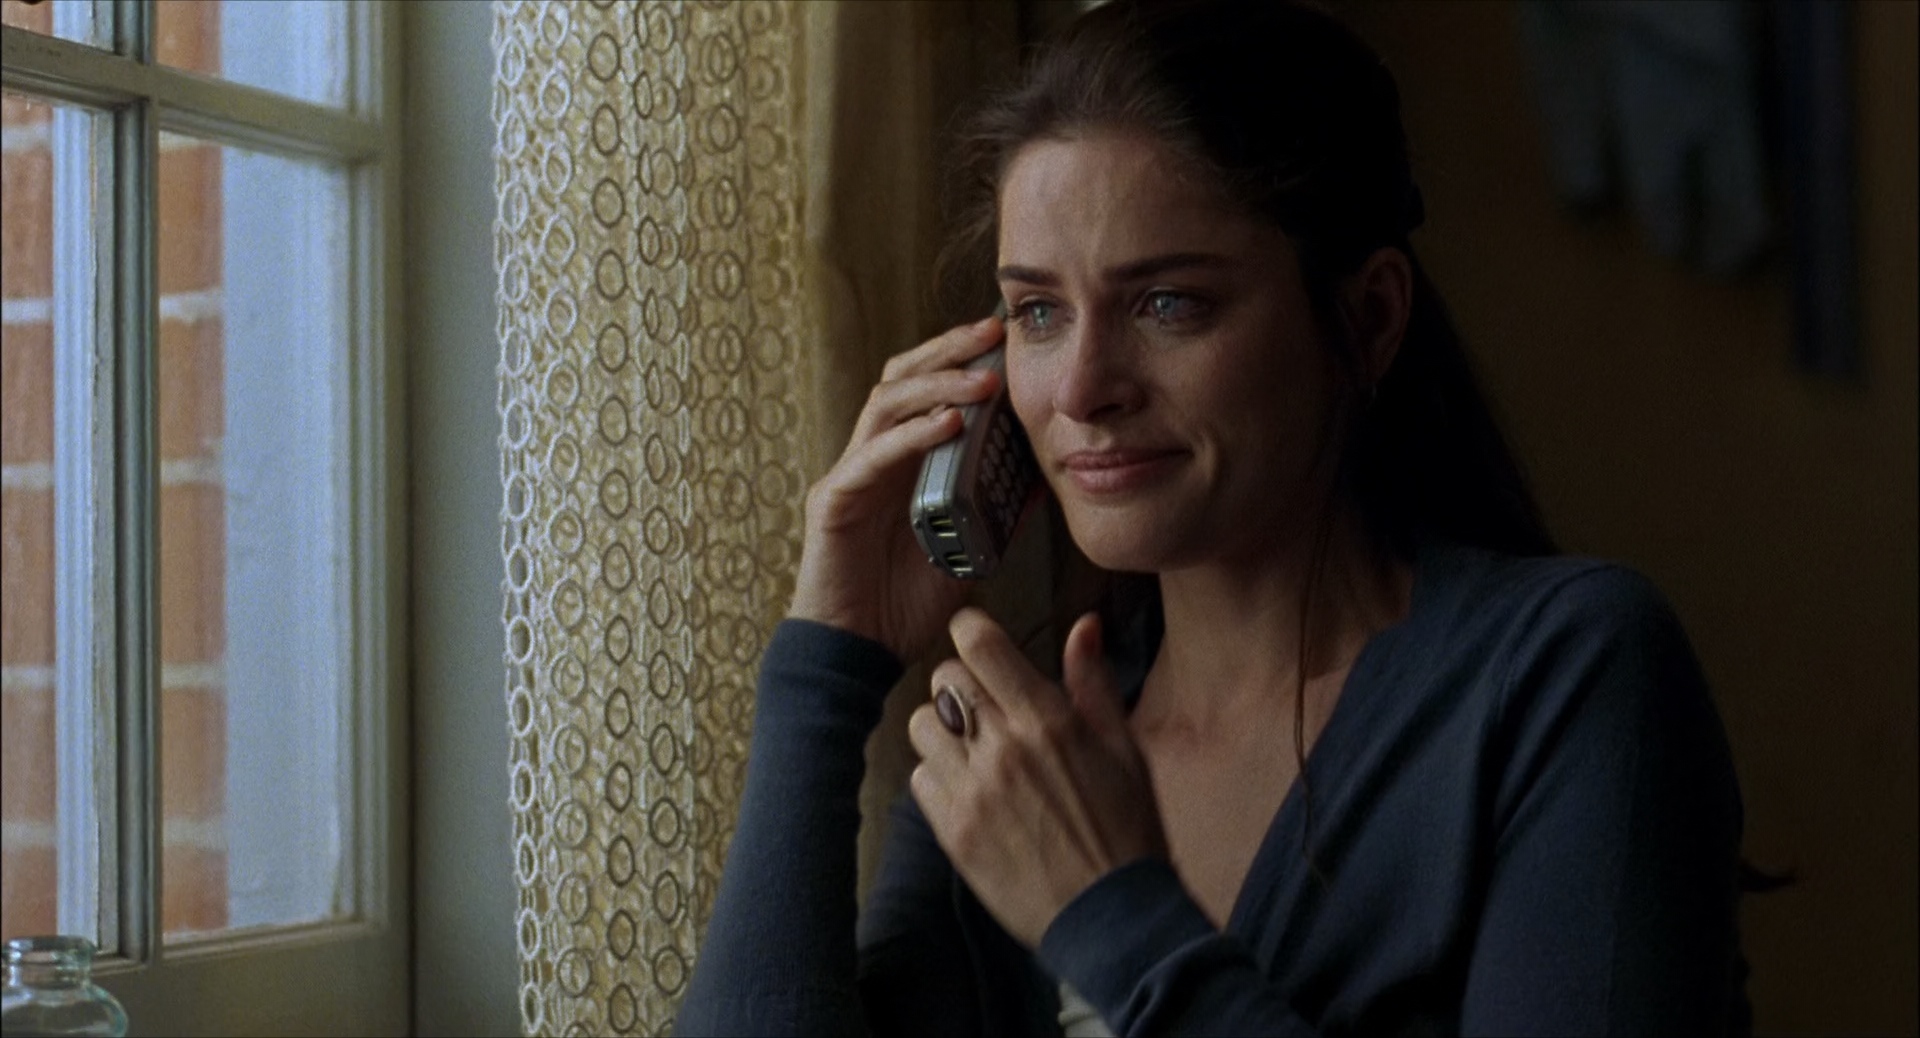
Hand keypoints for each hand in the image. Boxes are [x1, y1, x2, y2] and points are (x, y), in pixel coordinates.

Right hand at [788, 317, 1004, 660]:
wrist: (857, 655)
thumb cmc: (903, 607)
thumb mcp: (966, 552)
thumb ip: (995, 515)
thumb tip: (1042, 482)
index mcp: (901, 464)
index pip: (924, 390)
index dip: (958, 359)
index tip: (1004, 339)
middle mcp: (871, 458)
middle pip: (900, 379)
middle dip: (946, 351)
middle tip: (991, 333)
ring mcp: (849, 475)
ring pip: (885, 404)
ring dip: (936, 386)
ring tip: (983, 383)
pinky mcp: (833, 501)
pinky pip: (873, 456)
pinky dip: (912, 436)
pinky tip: (950, 425)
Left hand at [908, 608, 1168, 947]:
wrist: (1110, 913)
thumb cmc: (1125, 828)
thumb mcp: (1124, 748)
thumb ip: (1093, 682)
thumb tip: (1083, 626)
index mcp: (1047, 720)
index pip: (979, 644)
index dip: (971, 631)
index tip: (976, 638)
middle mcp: (1003, 748)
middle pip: (944, 678)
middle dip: (962, 681)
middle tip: (983, 702)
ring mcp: (973, 791)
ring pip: (920, 725)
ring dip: (942, 729)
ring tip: (972, 748)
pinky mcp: (953, 831)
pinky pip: (919, 778)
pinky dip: (937, 777)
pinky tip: (969, 790)